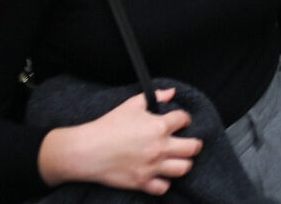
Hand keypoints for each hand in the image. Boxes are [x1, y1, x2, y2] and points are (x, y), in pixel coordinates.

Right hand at [46, 91, 199, 193]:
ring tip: (178, 159)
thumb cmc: (108, 126)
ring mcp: (152, 166)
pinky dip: (164, 183)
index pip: (184, 119)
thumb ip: (154, 96)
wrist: (87, 150)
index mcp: (158, 126)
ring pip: (184, 168)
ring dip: (184, 163)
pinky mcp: (142, 181)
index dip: (184, 118)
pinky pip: (163, 187)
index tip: (180, 121)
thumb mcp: (131, 104)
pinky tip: (161, 176)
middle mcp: (159, 147)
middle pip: (193, 147)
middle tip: (189, 143)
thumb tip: (171, 93)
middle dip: (194, 144)